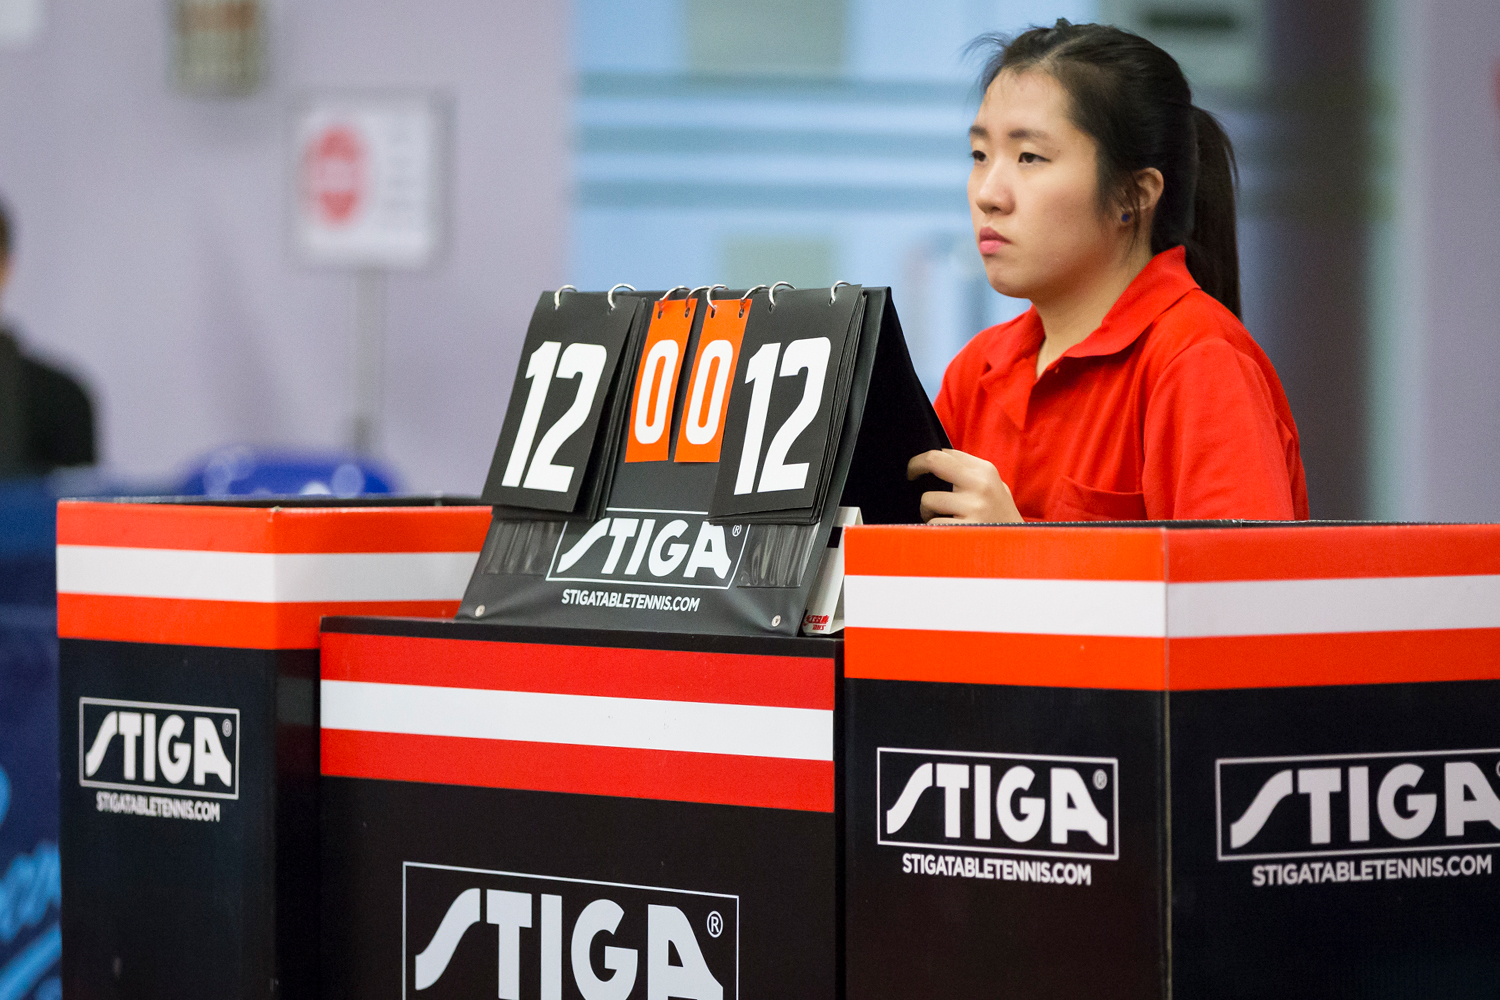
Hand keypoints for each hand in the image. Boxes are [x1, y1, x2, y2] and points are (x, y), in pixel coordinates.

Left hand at [907, 449, 1023, 523]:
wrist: (1019, 550)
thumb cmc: (1001, 519)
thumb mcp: (995, 488)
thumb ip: (971, 474)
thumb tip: (939, 462)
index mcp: (986, 471)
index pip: (947, 453)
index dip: (928, 458)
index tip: (920, 467)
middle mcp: (980, 484)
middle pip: (933, 461)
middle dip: (915, 466)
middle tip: (910, 474)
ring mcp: (973, 506)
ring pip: (928, 499)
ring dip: (928, 510)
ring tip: (942, 518)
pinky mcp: (964, 528)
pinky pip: (931, 523)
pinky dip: (933, 529)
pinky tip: (947, 532)